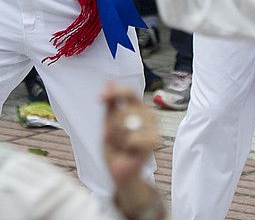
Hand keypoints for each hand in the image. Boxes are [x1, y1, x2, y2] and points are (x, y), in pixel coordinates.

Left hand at [102, 81, 160, 216]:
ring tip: (121, 145)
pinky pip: (134, 138)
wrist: (121, 172)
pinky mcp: (154, 141)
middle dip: (111, 125)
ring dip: (117, 137)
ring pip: (126, 124)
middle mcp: (147, 115)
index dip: (115, 92)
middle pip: (124, 110)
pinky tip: (129, 150)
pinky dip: (126, 145)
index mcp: (137, 109)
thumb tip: (109, 81)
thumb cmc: (116, 149)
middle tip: (112, 138)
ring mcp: (152, 127)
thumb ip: (110, 104)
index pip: (129, 93)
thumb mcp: (108, 124)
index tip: (100, 97)